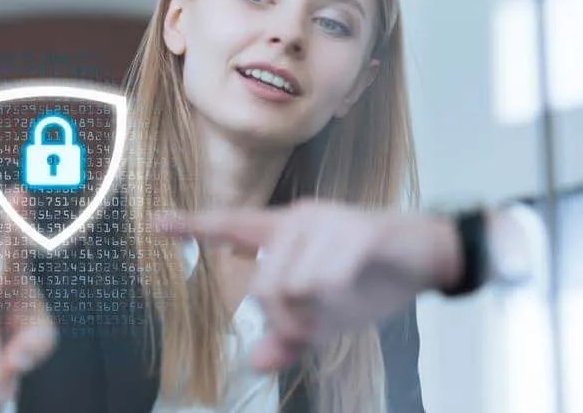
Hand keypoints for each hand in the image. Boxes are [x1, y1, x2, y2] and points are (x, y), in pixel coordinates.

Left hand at [158, 200, 463, 371]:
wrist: (427, 257)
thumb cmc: (372, 279)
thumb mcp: (327, 316)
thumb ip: (290, 335)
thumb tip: (254, 362)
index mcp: (287, 234)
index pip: (231, 225)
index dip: (192, 226)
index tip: (155, 223)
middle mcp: (299, 220)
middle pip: (264, 286)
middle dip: (288, 320)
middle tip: (315, 327)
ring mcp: (327, 222)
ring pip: (292, 286)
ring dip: (315, 312)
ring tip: (341, 302)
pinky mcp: (355, 231)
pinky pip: (325, 281)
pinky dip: (339, 298)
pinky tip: (358, 285)